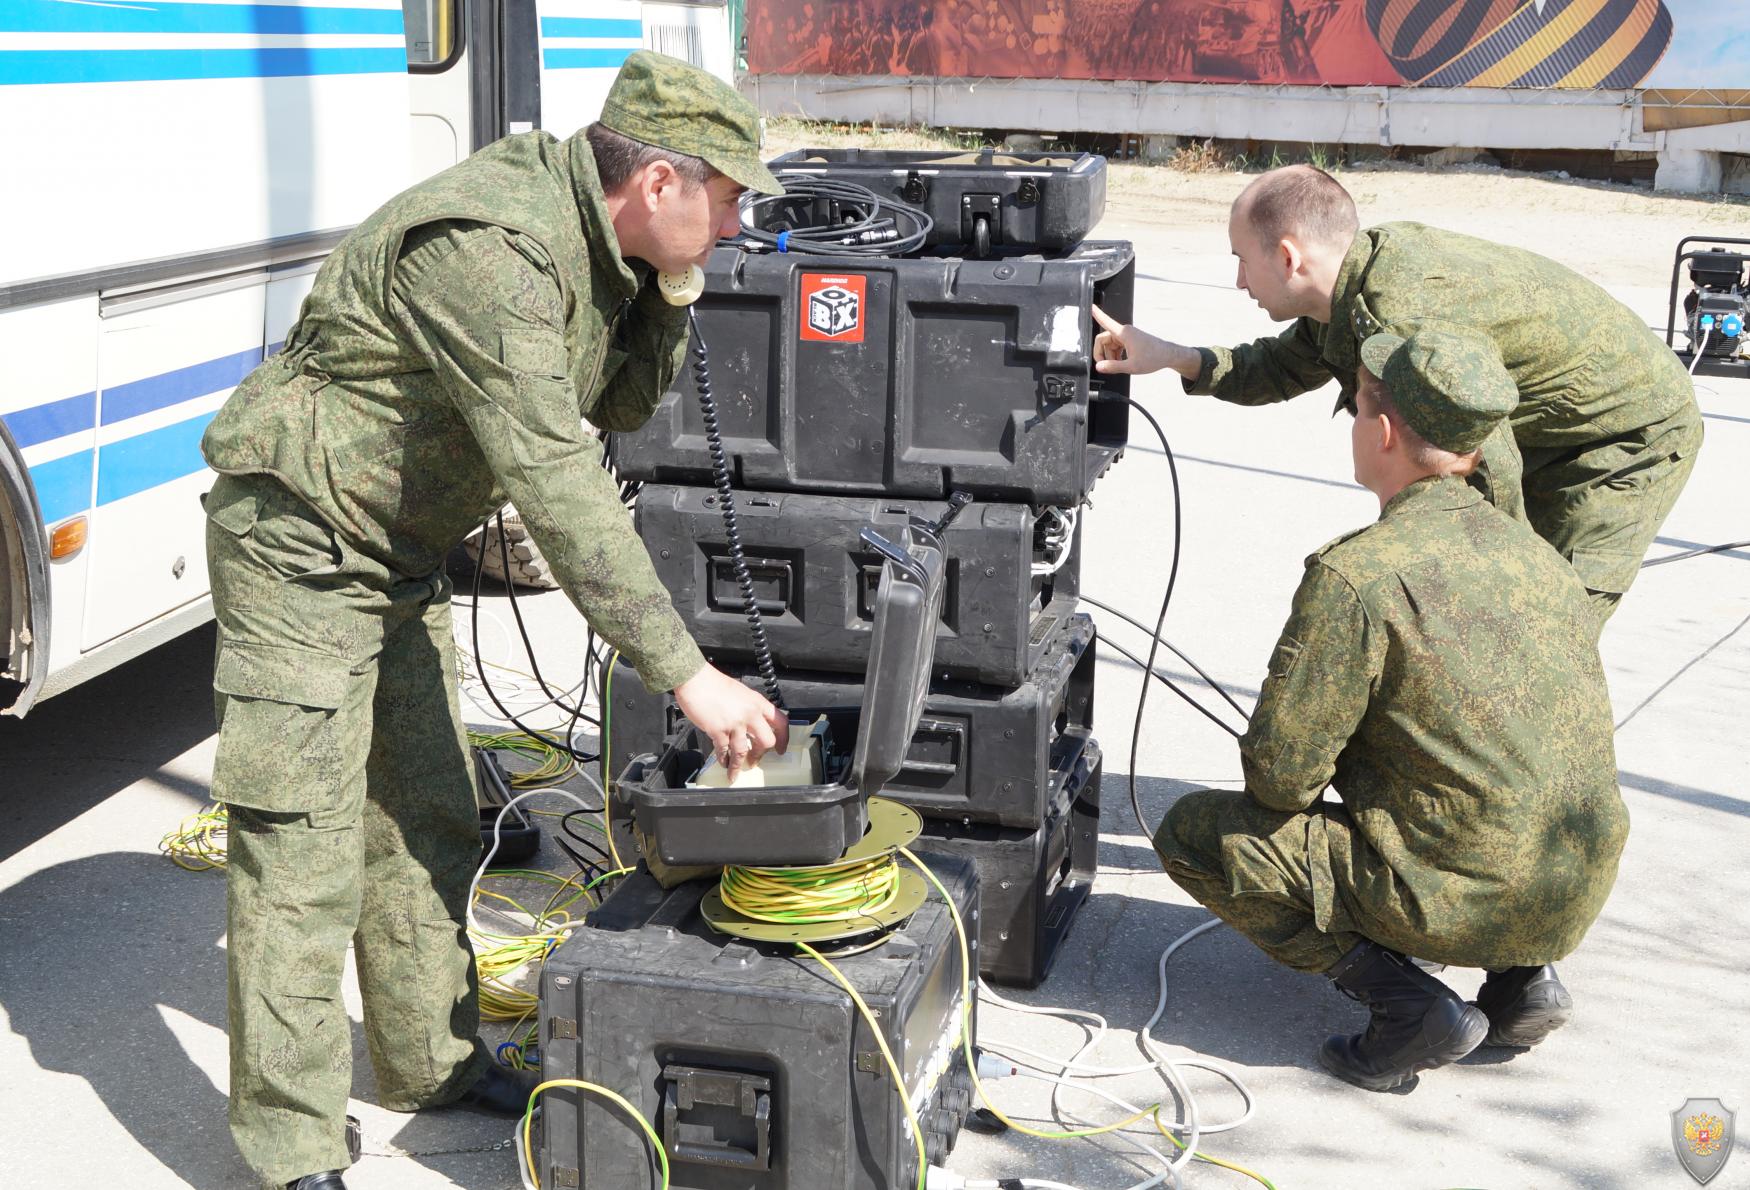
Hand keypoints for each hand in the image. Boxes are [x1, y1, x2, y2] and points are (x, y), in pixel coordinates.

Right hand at [671, 664, 788, 779]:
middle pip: (766, 741)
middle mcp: (749, 714)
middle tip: (756, 760)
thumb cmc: (713, 683)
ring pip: (743, 751)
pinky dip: (724, 760)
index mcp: (757, 702)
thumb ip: (748, 707)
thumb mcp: (740, 692)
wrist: (695, 679)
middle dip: (761, 754)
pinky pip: (724, 750)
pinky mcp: (718, 730)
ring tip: (735, 771)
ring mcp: (735, 723)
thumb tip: (752, 721)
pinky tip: (723, 763)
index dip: (783, 738)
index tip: (781, 747)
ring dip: (739, 764)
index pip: (780, 722)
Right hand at [1091, 305, 1197, 379]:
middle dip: (1102, 353)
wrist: (1167, 355)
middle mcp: (1124, 332)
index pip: (1106, 321)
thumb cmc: (1154, 357)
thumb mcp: (1131, 366)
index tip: (1090, 307)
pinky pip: (1116, 346)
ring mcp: (1127, 335)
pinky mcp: (1130, 340)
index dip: (1097, 314)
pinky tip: (1121, 362)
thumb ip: (1113, 367)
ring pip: (1109, 344)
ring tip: (1117, 366)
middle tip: (1105, 366)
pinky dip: (1115, 355)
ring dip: (1110, 356)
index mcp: (1124, 333)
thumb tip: (1099, 367)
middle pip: (1103, 340)